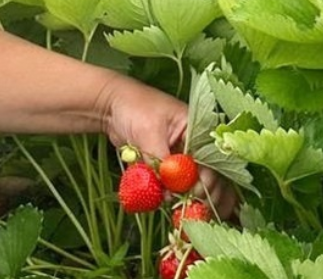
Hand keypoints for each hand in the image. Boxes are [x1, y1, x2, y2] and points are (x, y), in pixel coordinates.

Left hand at [97, 75, 237, 219]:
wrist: (111, 106)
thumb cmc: (133, 108)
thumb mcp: (149, 132)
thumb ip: (160, 161)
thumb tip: (169, 190)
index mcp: (197, 129)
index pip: (211, 159)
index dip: (206, 180)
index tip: (194, 195)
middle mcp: (195, 144)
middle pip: (211, 174)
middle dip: (207, 195)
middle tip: (196, 212)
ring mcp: (182, 156)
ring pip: (197, 183)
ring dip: (194, 200)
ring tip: (188, 216)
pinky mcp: (168, 166)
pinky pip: (177, 185)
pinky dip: (177, 197)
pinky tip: (178, 210)